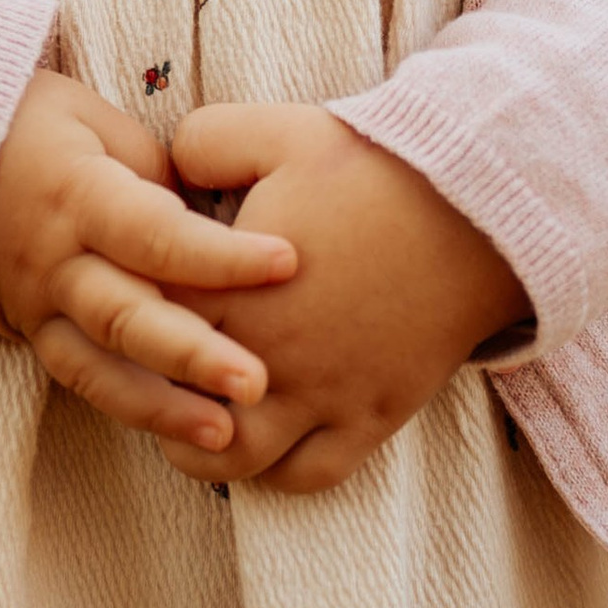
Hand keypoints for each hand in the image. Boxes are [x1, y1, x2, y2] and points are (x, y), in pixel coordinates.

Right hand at [0, 68, 297, 453]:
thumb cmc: (26, 123)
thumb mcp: (93, 121)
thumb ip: (154, 171)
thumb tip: (216, 212)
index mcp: (78, 194)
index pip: (155, 233)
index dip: (220, 254)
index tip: (288, 262)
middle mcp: (56, 260)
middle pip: (127, 316)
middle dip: (194, 354)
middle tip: (258, 382)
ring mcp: (38, 307)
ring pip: (100, 368)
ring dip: (163, 406)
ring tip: (225, 435)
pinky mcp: (31, 335)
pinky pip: (83, 380)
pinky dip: (131, 410)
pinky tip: (180, 435)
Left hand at [158, 103, 527, 493]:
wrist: (477, 210)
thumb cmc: (374, 166)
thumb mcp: (276, 132)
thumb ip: (203, 142)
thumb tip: (168, 165)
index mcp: (232, 289)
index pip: (148, 325)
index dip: (130, 316)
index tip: (133, 302)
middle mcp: (269, 356)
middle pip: (178, 409)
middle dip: (154, 396)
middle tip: (155, 370)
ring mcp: (322, 395)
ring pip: (238, 459)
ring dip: (207, 447)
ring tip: (202, 418)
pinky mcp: (372, 416)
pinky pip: (312, 475)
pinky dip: (282, 471)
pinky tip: (272, 438)